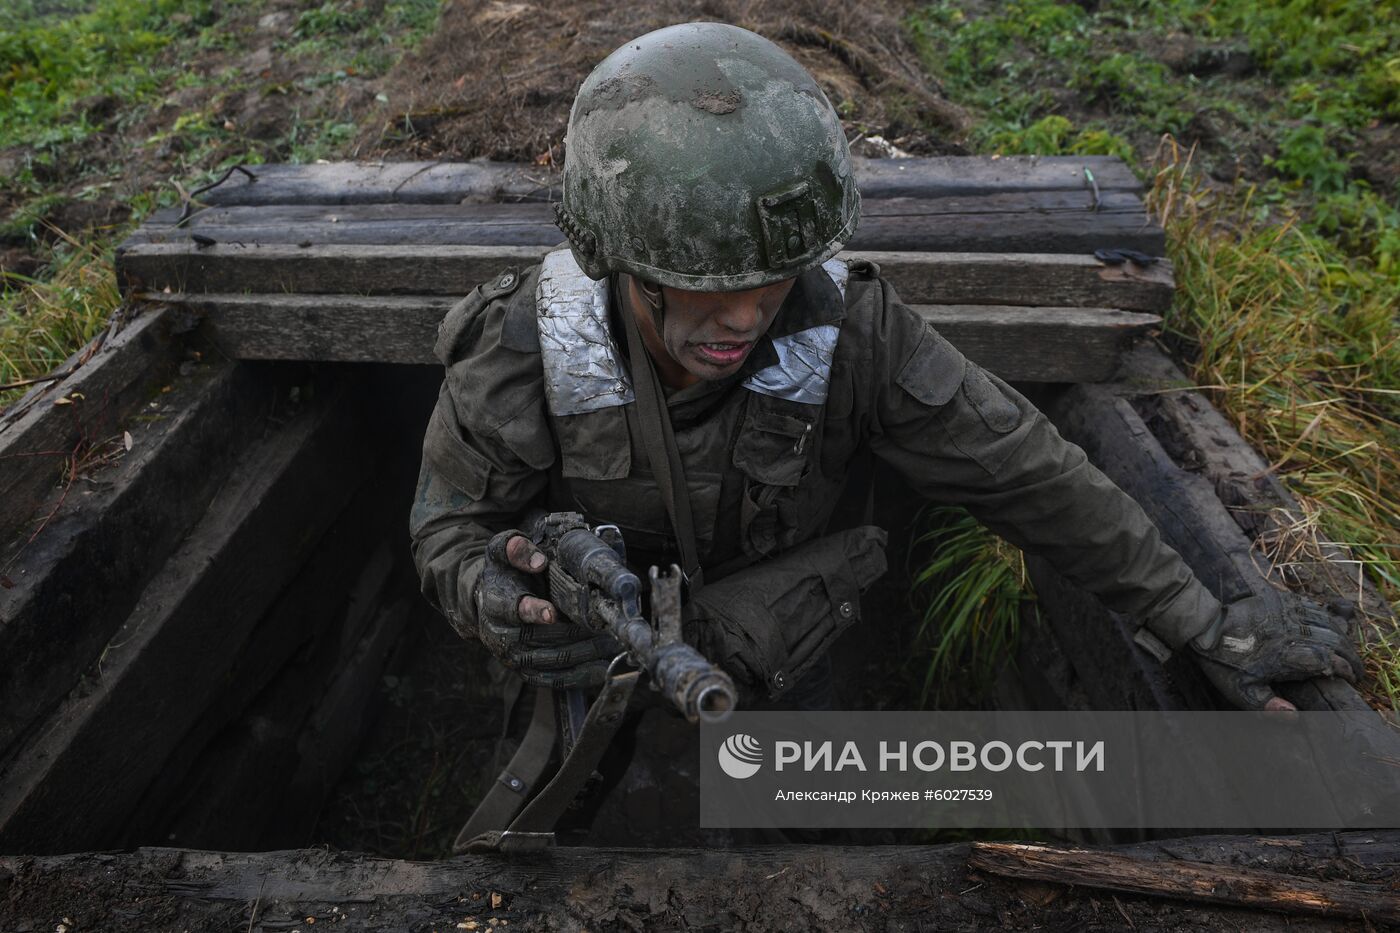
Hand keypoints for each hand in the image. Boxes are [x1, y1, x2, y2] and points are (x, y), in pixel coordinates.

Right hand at [472, 529, 617, 686]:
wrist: (485, 599)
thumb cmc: (503, 573)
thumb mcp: (503, 552)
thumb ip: (516, 549)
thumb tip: (538, 561)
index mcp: (497, 602)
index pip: (513, 609)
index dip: (533, 611)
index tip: (553, 612)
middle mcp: (501, 635)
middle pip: (542, 639)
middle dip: (575, 633)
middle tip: (604, 627)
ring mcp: (513, 657)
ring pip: (552, 660)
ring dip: (584, 654)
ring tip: (611, 644)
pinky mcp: (525, 671)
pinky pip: (554, 679)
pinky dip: (580, 676)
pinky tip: (602, 668)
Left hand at [1189, 591, 1362, 710]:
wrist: (1205, 628)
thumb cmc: (1224, 664)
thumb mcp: (1242, 692)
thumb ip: (1269, 706)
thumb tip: (1295, 717)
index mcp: (1286, 657)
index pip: (1329, 661)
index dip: (1345, 669)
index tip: (1352, 678)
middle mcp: (1291, 633)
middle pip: (1334, 641)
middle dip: (1350, 655)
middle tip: (1355, 667)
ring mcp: (1286, 614)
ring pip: (1326, 622)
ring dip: (1341, 636)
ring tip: (1347, 650)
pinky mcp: (1280, 600)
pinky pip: (1311, 606)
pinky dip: (1325, 617)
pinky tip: (1329, 627)